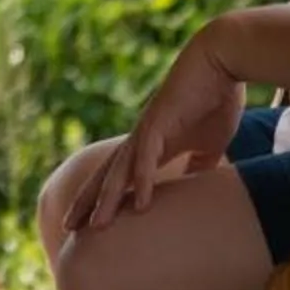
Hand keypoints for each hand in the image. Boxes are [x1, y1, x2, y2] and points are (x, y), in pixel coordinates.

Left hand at [64, 22, 246, 232]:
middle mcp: (141, 137)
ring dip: (108, 198)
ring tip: (96, 225)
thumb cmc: (216, 99)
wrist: (221, 60)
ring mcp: (148, 128)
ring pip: (120, 169)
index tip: (87, 225)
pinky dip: (142, 178)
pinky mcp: (161, 120)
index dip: (102, 200)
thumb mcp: (210, 144)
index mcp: (150, 145)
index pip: (118, 177)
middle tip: (68, 229)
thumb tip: (194, 187)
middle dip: (87, 202)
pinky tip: (139, 202)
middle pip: (107, 175)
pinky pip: (147, 154)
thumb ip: (199, 165)